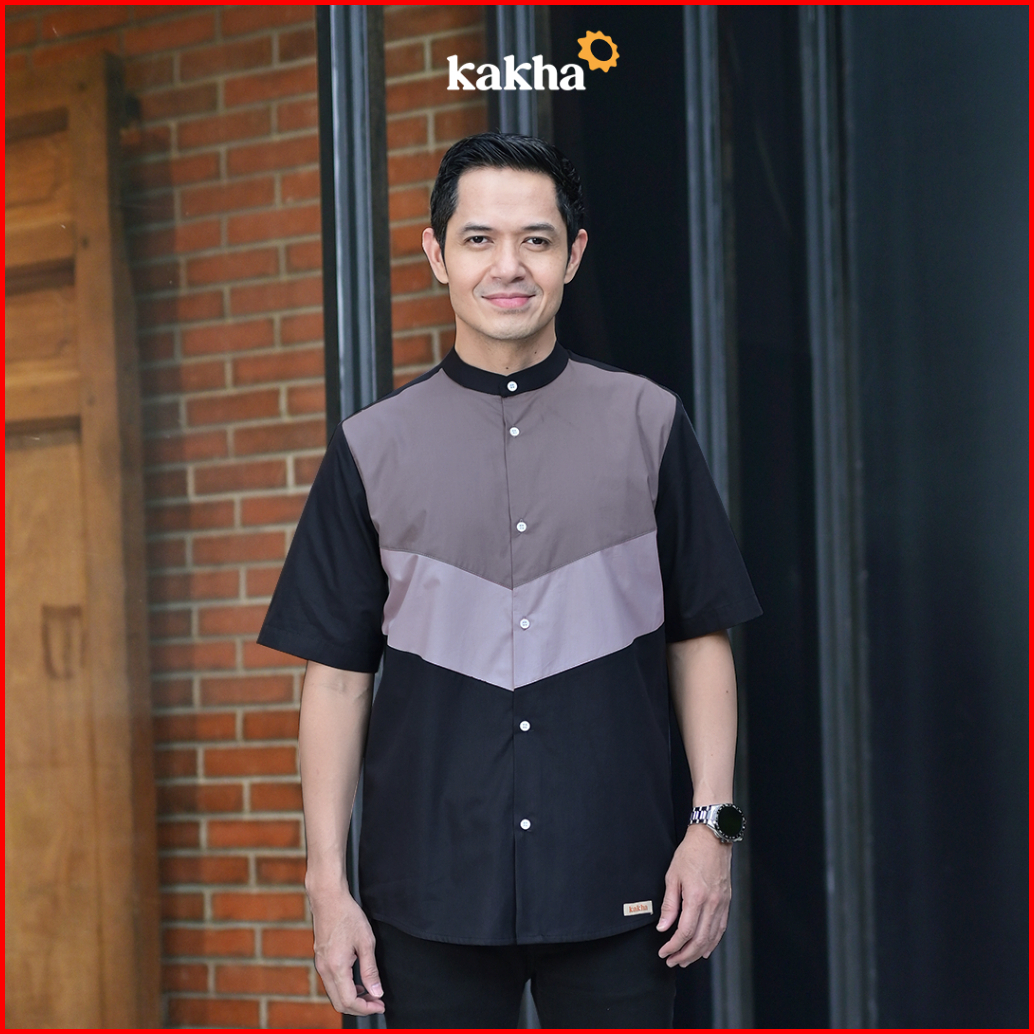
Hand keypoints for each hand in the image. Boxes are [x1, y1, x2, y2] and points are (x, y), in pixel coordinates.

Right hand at [308, 880, 384, 1015]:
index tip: (380, 1005)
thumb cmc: (347, 915)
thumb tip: (376, 992)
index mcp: (336, 967)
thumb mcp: (366, 941)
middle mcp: (324, 969)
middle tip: (376, 1002)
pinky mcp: (320, 959)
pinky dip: (344, 988)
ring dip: (351, 998)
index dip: (366, 1008)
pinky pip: (331, 982)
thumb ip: (370, 970)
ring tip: (370, 993)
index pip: (349, 1001)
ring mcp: (320, 964)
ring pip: (334, 994)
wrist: (328, 898)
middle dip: (359, 1008)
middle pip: (339, 1003)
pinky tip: (356, 981)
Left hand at [656, 824, 732, 966]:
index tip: (664, 952)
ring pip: (712, 938)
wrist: (712, 838)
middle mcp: (712, 904)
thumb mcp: (672, 876)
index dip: (673, 946)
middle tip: (672, 960)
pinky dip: (713, 942)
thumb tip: (663, 926)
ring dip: (698, 953)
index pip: (685, 932)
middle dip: (684, 955)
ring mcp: (721, 904)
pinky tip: (705, 948)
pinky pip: (720, 928)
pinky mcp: (726, 902)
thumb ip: (669, 904)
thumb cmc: (691, 853)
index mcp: (696, 897)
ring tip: (685, 959)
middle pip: (700, 940)